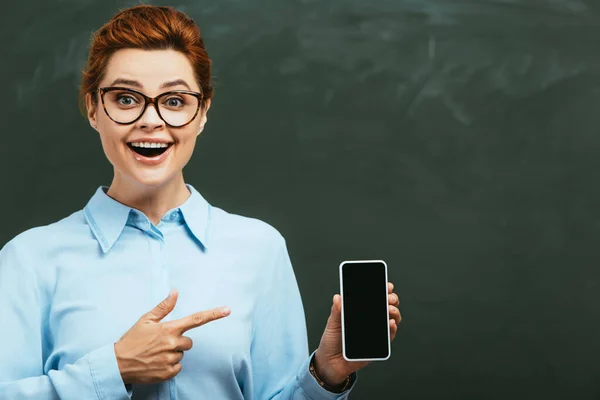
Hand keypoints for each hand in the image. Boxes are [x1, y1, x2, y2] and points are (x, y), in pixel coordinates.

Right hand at [114, 289, 230, 383]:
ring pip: (182, 355)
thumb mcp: (145, 320)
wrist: (117, 364)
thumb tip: (175, 292)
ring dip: (172, 354)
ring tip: (155, 353)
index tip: (227, 310)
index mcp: (169, 328)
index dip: (213, 314)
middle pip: (189, 342)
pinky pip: (177, 367)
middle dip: (179, 341)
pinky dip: (170, 366)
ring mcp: (171, 359)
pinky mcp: (168, 372)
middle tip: (161, 343)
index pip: (196, 319)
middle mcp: (173, 344)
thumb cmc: (131, 340)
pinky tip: (157, 363)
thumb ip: (163, 307)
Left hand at [314, 282, 400, 385]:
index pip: (374, 298)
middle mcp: (370, 320)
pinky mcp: (378, 345)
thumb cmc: (332, 341)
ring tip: (389, 310)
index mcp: (359, 312)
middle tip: (389, 298)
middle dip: (391, 299)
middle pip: (386, 306)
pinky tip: (391, 323)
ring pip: (392, 319)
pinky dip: (392, 329)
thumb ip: (337, 311)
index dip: (382, 290)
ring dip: (394, 312)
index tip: (387, 286)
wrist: (331, 363)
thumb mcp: (333, 324)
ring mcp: (375, 332)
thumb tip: (338, 297)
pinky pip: (389, 337)